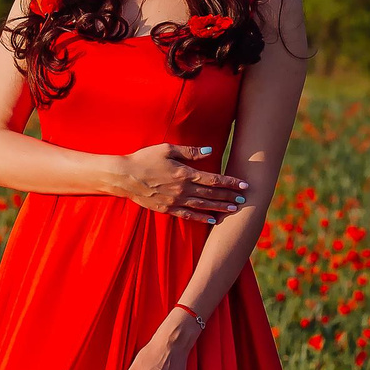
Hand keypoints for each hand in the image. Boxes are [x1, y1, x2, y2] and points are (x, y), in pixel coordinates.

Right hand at [115, 143, 247, 223]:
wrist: (125, 176)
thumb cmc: (145, 158)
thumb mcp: (167, 149)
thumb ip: (190, 152)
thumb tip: (210, 150)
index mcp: (184, 173)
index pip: (213, 179)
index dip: (230, 182)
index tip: (243, 184)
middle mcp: (182, 189)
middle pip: (211, 194)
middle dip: (229, 196)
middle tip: (244, 199)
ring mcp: (175, 201)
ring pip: (203, 206)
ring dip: (219, 208)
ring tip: (234, 210)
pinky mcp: (167, 209)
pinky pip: (188, 215)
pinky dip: (201, 218)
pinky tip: (212, 220)